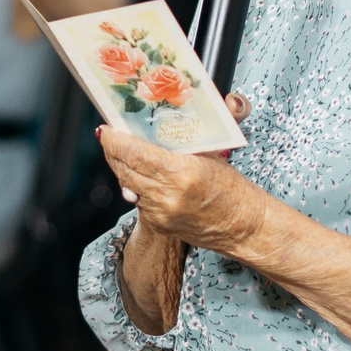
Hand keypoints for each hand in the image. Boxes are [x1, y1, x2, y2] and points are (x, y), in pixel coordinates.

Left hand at [100, 94, 257, 254]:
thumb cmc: (233, 189)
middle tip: (109, 137)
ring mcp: (161, 214)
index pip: (135, 154)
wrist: (244, 226)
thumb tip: (157, 124)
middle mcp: (168, 196)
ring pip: (128, 186)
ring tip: (122, 152)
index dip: (115, 141)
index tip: (106, 130)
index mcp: (182, 173)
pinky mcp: (159, 226)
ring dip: (122, 168)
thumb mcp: (211, 157)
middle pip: (125, 170)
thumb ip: (182, 143)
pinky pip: (138, 200)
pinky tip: (139, 175)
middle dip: (113, 152)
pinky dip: (135, 185)